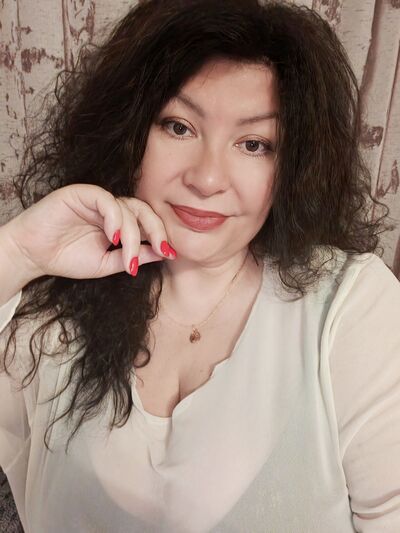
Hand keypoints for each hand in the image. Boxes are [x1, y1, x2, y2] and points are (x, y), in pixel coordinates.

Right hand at [3, 183, 175, 280]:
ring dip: (133, 234)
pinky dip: (114, 218)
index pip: (146, 222)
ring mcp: (96, 199)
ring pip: (127, 208)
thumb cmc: (66, 258)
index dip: (160, 235)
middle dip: (156, 230)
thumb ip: (133, 257)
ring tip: (128, 258)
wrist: (33, 256)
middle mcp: (110, 208)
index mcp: (118, 222)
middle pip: (143, 210)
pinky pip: (106, 199)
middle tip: (163, 249)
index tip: (170, 254)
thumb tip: (163, 253)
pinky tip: (113, 238)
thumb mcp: (107, 263)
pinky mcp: (81, 192)